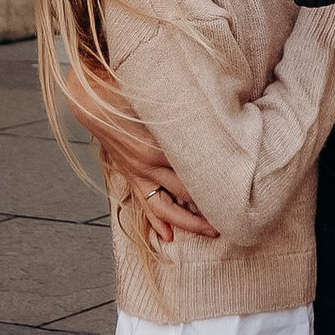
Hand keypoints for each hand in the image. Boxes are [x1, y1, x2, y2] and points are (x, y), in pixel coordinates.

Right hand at [56, 73, 218, 246]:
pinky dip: (156, 222)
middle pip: (185, 193)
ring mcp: (139, 174)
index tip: (239, 192)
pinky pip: (145, 205)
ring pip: (165, 207)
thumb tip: (215, 112)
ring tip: (209, 232)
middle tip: (234, 217)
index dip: (217, 183)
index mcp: (159, 145)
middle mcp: (149, 164)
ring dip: (188, 222)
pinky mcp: (131, 178)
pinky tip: (168, 236)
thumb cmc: (130, 98)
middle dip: (209, 208)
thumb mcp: (160, 103)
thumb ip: (186, 111)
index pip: (193, 171)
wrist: (95, 106)